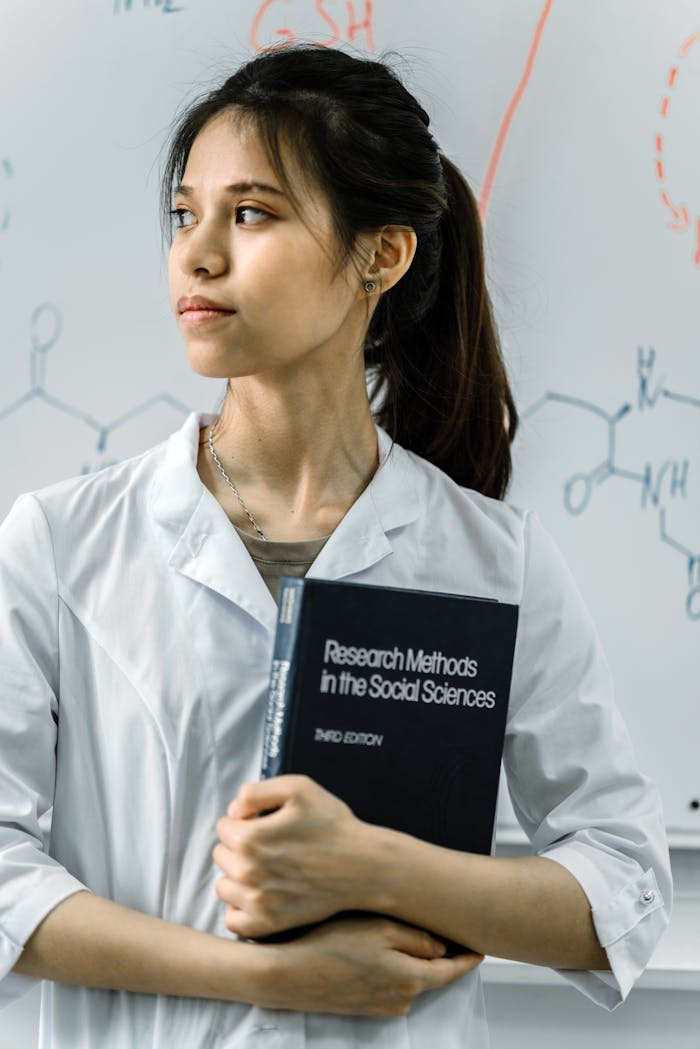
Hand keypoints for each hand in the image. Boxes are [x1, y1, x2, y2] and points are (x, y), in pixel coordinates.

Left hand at [213, 775, 369, 937]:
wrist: (363, 866)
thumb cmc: (332, 825)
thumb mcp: (297, 788)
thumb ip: (254, 792)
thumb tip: (232, 812)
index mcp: (250, 838)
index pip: (223, 827)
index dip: (244, 821)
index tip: (265, 824)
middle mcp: (248, 872)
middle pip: (220, 855)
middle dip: (239, 847)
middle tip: (270, 846)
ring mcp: (257, 902)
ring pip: (224, 887)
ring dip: (237, 877)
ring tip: (267, 869)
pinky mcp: (268, 924)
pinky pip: (233, 921)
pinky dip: (241, 909)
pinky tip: (260, 896)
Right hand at [250, 914, 483, 1016]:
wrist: (286, 974)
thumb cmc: (328, 946)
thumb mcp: (378, 929)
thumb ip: (415, 938)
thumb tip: (441, 947)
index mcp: (409, 979)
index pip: (451, 970)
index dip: (468, 957)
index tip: (481, 947)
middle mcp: (400, 999)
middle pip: (431, 974)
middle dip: (439, 954)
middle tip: (445, 929)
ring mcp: (381, 1005)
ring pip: (409, 978)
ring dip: (411, 959)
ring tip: (401, 931)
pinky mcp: (363, 1005)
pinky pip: (390, 985)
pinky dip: (392, 968)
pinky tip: (375, 949)